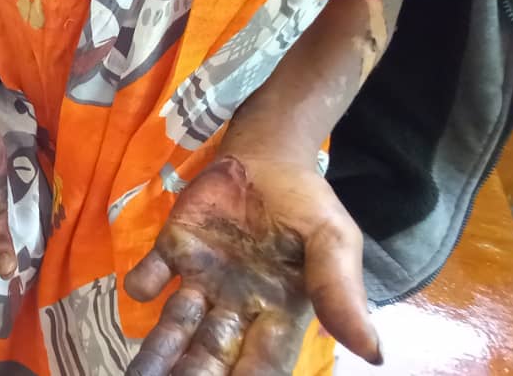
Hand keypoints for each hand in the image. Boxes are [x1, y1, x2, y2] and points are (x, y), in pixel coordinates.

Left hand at [124, 156, 380, 374]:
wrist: (269, 157)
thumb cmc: (306, 203)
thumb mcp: (333, 240)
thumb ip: (340, 291)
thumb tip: (373, 352)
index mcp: (277, 311)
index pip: (260, 361)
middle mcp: (234, 305)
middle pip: (211, 351)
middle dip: (193, 374)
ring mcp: (201, 279)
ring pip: (176, 326)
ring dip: (157, 352)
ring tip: (139, 374)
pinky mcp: (174, 250)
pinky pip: (151, 275)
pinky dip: (143, 284)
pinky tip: (142, 288)